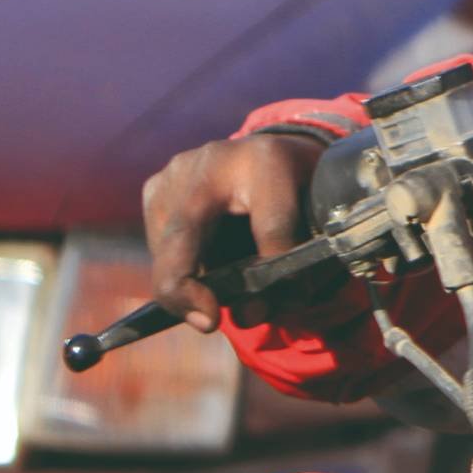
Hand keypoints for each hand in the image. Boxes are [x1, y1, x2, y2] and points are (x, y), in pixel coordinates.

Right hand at [139, 133, 324, 330]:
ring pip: (166, 250)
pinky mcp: (155, 187)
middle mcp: (215, 160)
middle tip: (208, 323)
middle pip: (184, 235)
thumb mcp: (317, 216)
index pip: (271, 225)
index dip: (276, 267)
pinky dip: (182, 269)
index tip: (286, 299)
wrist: (272, 150)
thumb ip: (296, 263)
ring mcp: (177, 172)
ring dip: (189, 285)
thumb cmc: (300, 192)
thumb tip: (247, 314)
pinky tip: (209, 264)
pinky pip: (159, 247)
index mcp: (270, 160)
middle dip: (186, 289)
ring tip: (220, 291)